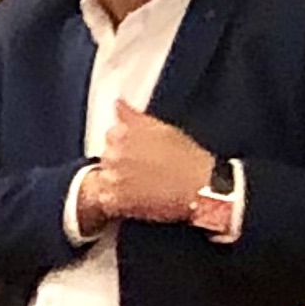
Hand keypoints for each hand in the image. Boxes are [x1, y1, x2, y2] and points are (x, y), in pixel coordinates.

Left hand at [67, 101, 215, 229]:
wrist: (200, 188)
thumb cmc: (187, 158)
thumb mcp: (161, 129)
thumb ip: (133, 117)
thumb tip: (117, 104)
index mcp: (122, 132)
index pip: (111, 135)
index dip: (127, 145)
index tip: (141, 153)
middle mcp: (113, 153)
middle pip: (106, 157)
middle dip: (121, 163)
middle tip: (146, 171)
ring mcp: (112, 177)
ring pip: (104, 179)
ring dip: (117, 183)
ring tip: (143, 187)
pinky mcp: (116, 201)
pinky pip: (105, 201)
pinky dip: (116, 202)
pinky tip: (136, 200)